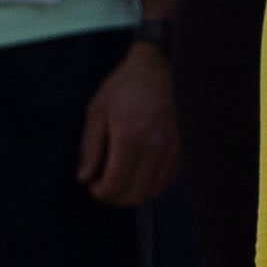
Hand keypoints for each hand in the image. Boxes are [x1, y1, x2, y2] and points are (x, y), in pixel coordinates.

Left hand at [78, 38, 181, 205]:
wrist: (160, 67)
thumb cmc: (125, 86)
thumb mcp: (97, 110)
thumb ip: (89, 147)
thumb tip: (83, 178)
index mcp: (130, 138)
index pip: (114, 185)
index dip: (99, 193)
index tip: (91, 185)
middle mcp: (155, 148)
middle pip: (135, 195)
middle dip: (115, 198)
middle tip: (103, 186)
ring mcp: (172, 150)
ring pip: (153, 192)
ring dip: (133, 194)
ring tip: (120, 180)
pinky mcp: (183, 150)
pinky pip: (167, 181)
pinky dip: (151, 185)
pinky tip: (139, 172)